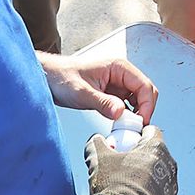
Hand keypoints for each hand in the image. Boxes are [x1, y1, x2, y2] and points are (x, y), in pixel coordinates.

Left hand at [41, 52, 158, 124]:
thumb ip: (102, 102)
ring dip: (137, 114)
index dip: (147, 105)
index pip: (144, 85)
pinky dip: (127, 116)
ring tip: (127, 127)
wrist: (47, 79)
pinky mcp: (111, 95)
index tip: (142, 121)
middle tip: (136, 127)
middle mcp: (121, 74)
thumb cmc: (61, 77)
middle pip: (146, 92)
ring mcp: (117, 85)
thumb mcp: (81, 92)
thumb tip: (120, 112)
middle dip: (145, 110)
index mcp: (118, 67)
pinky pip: (127, 106)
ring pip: (138, 100)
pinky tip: (120, 124)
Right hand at [84, 127, 177, 194]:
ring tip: (127, 186)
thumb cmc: (113, 185)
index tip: (126, 143)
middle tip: (123, 166)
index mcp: (156, 147)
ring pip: (159, 174)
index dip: (136, 135)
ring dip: (146, 176)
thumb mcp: (99, 159)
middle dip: (141, 157)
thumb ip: (97, 143)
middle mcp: (169, 164)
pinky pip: (160, 194)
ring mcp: (172, 185)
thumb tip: (96, 140)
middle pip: (155, 153)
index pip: (150, 131)